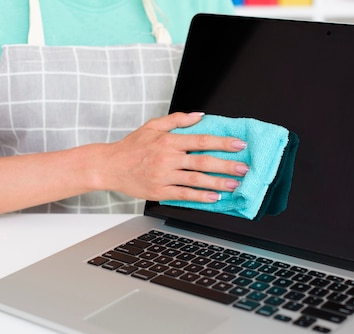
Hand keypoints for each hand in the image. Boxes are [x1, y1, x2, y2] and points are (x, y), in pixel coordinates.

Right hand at [99, 112, 248, 201]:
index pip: (201, 140)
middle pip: (202, 161)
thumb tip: (200, 115)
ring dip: (218, 182)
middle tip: (244, 168)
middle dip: (226, 165)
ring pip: (196, 179)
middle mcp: (168, 157)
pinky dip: (200, 196)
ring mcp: (164, 175)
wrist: (110, 166)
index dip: (222, 142)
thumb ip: (177, 119)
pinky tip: (215, 197)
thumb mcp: (152, 126)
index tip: (239, 145)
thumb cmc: (132, 146)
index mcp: (168, 140)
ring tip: (234, 185)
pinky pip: (184, 194)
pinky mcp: (159, 190)